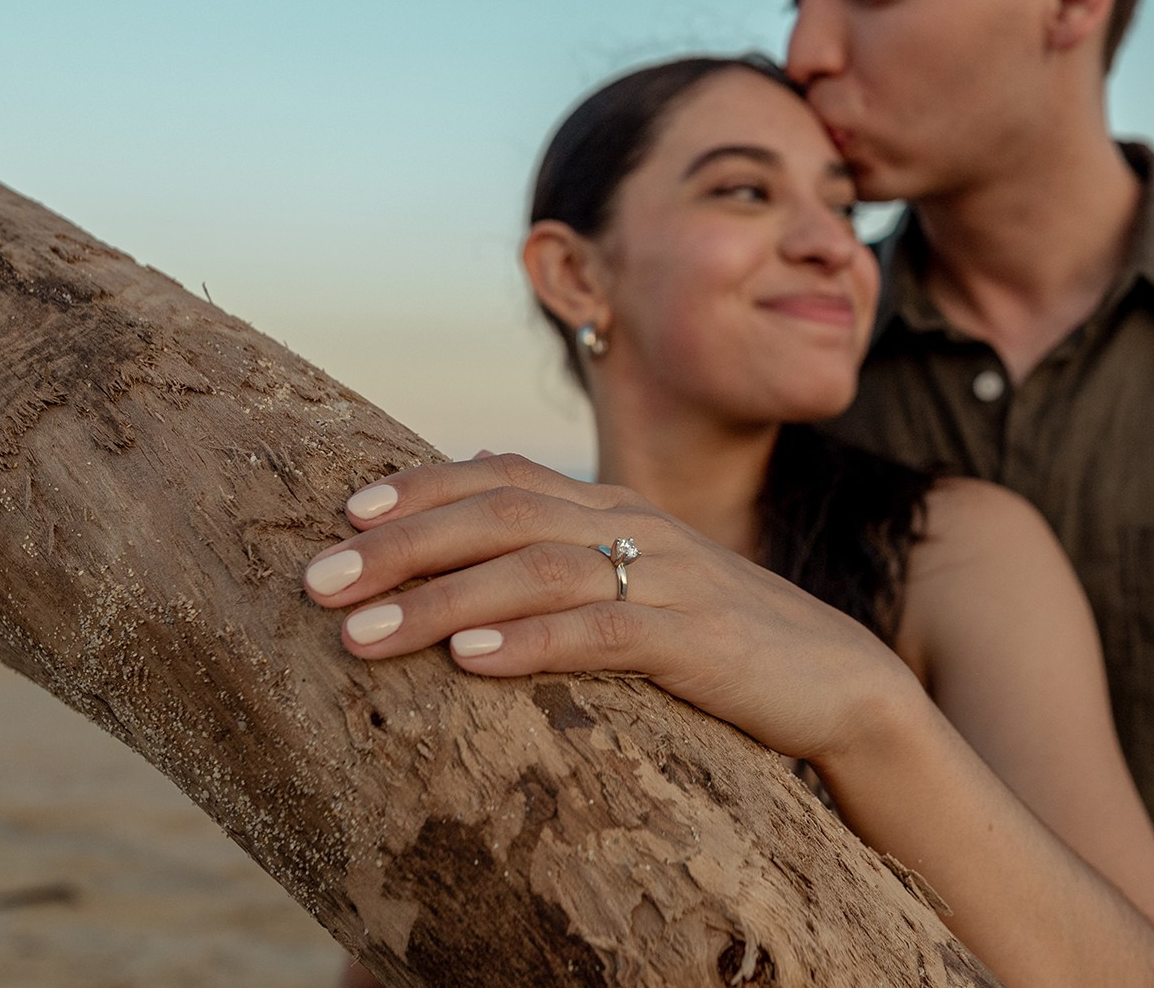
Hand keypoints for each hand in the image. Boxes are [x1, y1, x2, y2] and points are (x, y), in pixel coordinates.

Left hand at [300, 453, 915, 766]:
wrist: (836, 681)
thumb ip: (564, 569)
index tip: (343, 513)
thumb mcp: (634, 590)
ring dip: (440, 600)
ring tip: (362, 634)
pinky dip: (533, 643)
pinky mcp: (697, 639)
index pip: (502, 473)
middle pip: (500, 510)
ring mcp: (668, 578)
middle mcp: (633, 524)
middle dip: (400, 544)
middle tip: (318, 581)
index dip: (420, 485)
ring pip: (535, 570)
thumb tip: (466, 579)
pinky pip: (604, 632)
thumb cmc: (718, 642)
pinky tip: (473, 664)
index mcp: (612, 507)